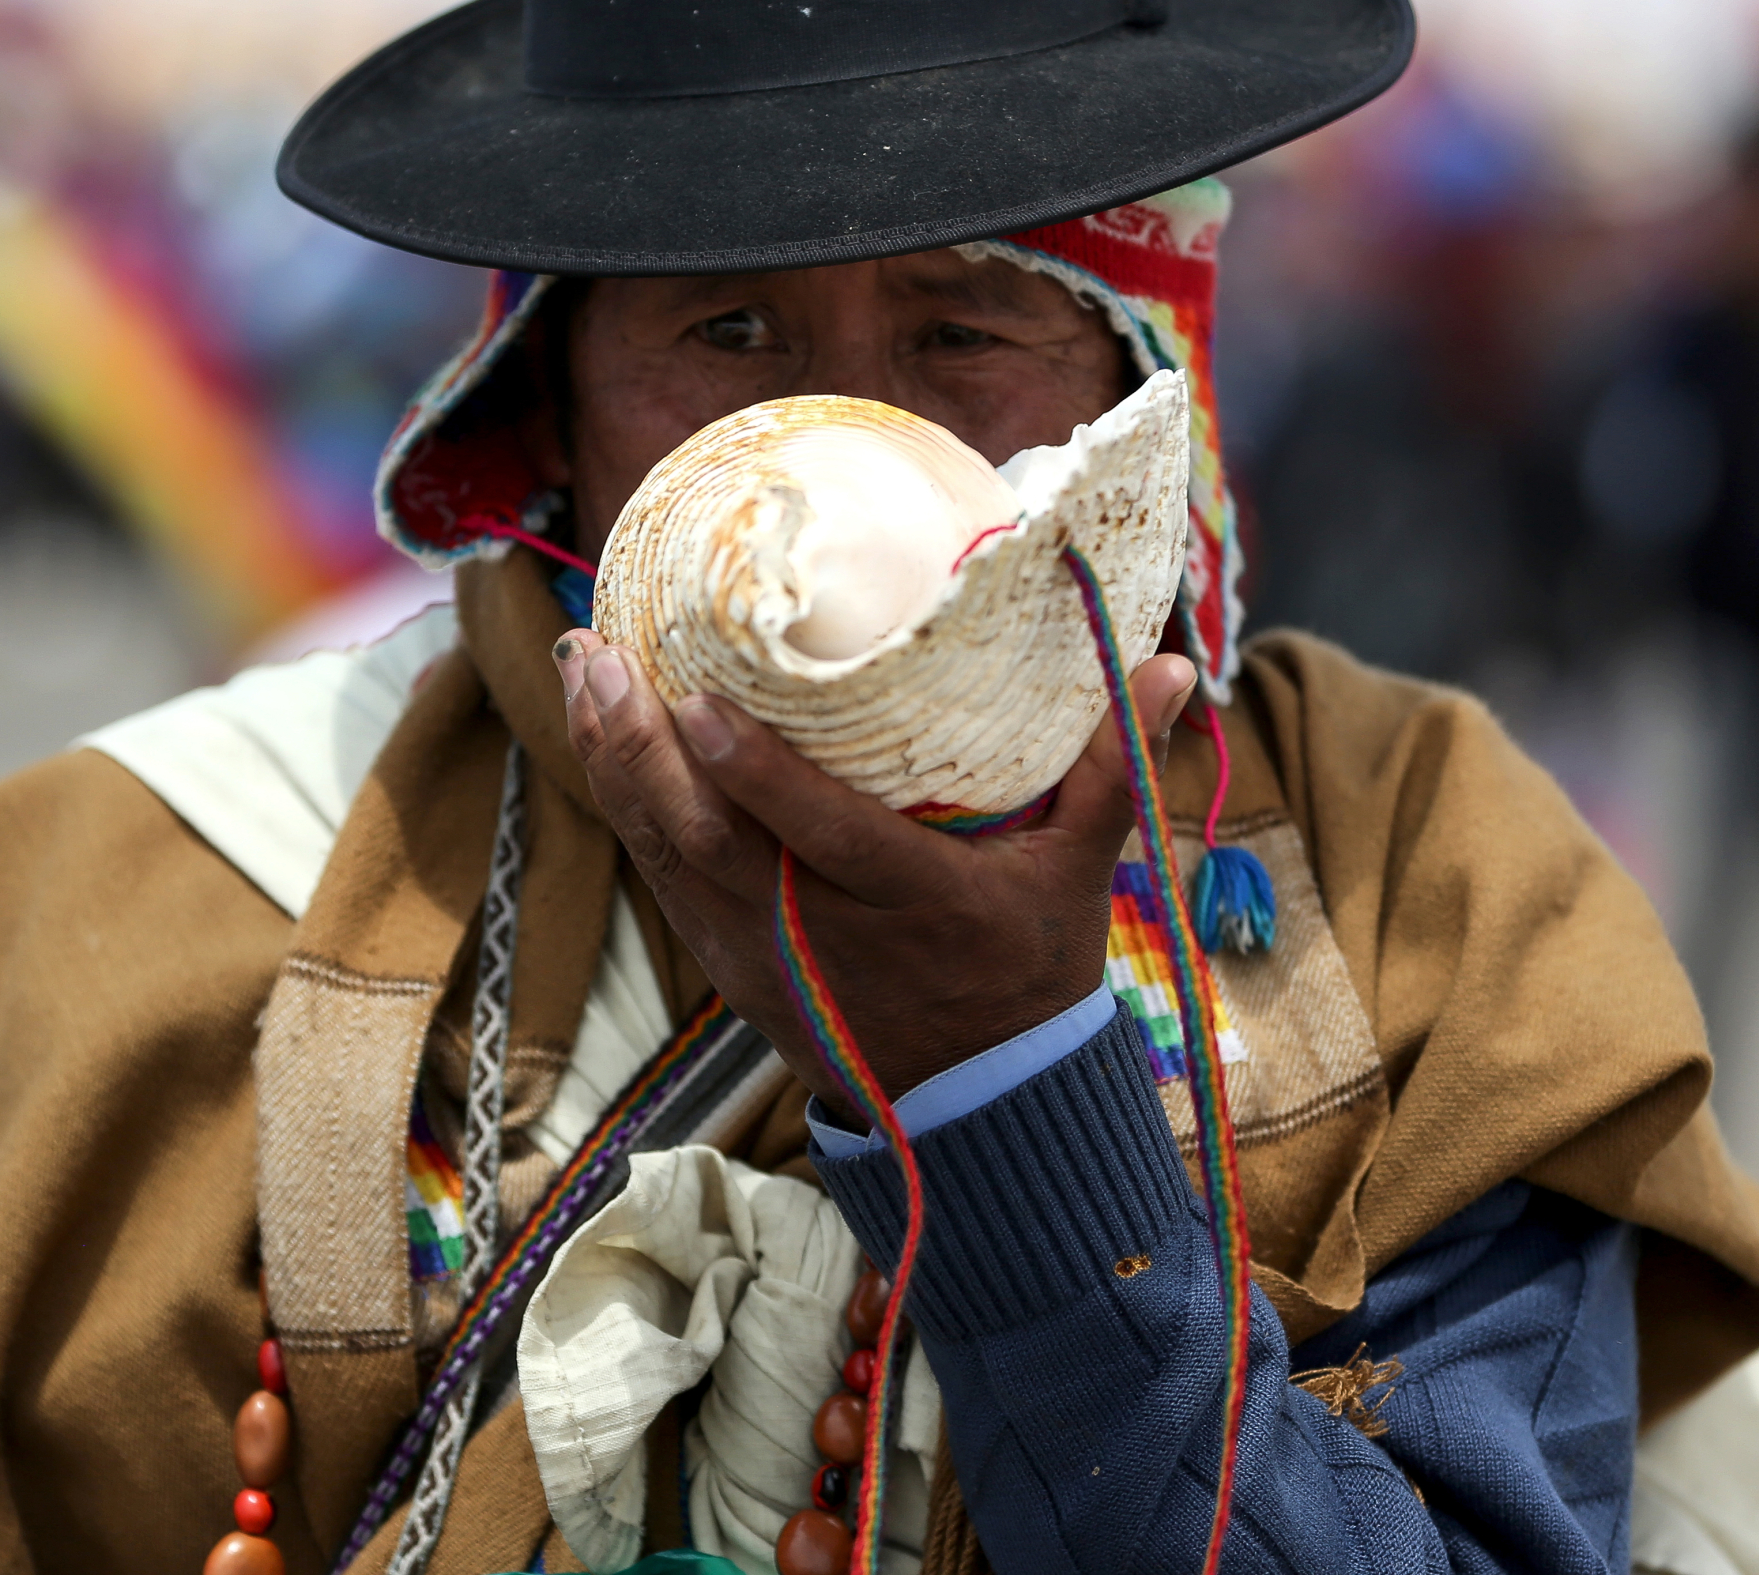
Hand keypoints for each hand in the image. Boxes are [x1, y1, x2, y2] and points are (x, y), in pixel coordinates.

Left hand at [554, 629, 1194, 1122]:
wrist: (976, 1105)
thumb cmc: (1029, 969)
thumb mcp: (1081, 874)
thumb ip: (1114, 766)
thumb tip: (1174, 661)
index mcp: (915, 906)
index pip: (824, 839)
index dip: (756, 778)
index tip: (699, 705)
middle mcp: (826, 935)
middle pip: (713, 842)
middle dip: (645, 749)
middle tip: (602, 654)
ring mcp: (765, 956)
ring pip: (670, 856)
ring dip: (615, 764)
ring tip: (584, 666)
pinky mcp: (730, 965)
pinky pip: (663, 880)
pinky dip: (624, 808)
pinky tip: (599, 735)